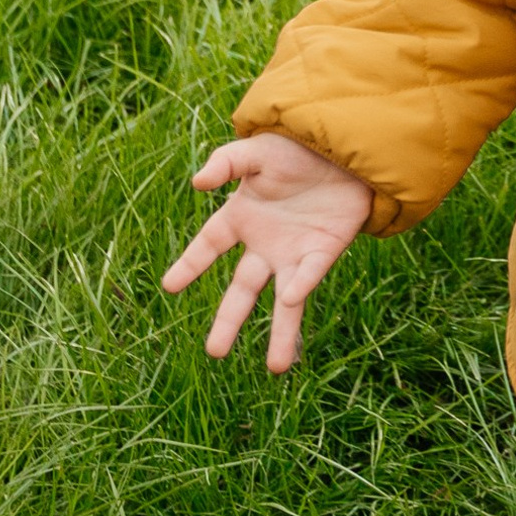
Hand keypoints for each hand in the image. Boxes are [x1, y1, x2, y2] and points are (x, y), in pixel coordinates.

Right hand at [161, 130, 373, 372]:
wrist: (346, 147)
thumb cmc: (297, 148)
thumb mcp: (259, 150)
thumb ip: (228, 163)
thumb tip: (198, 182)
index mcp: (242, 217)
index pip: (209, 245)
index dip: (190, 264)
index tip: (169, 286)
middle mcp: (265, 244)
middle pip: (243, 289)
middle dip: (229, 320)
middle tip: (214, 353)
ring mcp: (294, 253)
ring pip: (283, 302)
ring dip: (279, 333)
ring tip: (276, 368)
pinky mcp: (323, 252)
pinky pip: (309, 274)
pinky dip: (301, 284)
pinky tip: (291, 295)